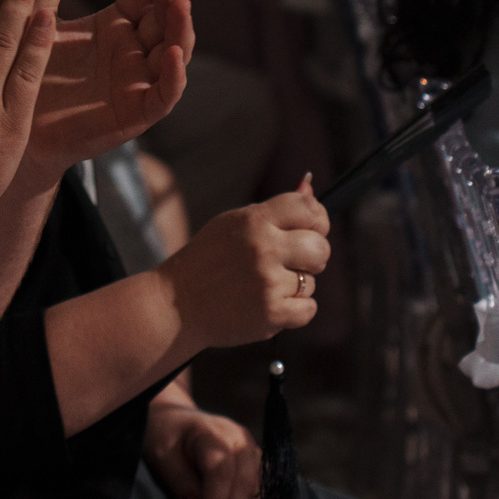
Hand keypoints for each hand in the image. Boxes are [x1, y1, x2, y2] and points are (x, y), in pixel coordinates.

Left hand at [25, 0, 193, 185]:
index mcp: (115, 25)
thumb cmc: (27, 70)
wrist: (13, 122)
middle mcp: (133, 51)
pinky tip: (172, 53)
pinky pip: (164, 94)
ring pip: (174, 52)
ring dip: (180, 29)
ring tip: (179, 4)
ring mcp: (139, 81)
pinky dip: (173, 74)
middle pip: (165, 19)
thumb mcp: (39, 21)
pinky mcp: (138, 113)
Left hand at [145, 402, 261, 498]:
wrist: (175, 418)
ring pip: (257, 489)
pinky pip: (260, 490)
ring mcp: (250, 450)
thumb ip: (180, 481)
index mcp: (213, 432)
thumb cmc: (166, 434)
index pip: (221, 471)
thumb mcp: (162, 455)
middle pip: (244, 482)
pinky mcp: (254, 462)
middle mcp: (239, 439)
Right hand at [156, 180, 329, 351]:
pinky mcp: (271, 313)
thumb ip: (274, 211)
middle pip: (321, 248)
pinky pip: (309, 309)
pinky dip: (294, 310)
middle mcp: (263, 247)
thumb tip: (309, 185)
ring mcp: (267, 282)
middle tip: (292, 262)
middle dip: (314, 257)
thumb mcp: (233, 225)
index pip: (310, 208)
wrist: (177, 303)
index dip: (318, 220)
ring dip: (295, 286)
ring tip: (263, 285)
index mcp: (253, 220)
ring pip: (312, 282)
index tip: (312, 230)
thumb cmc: (209, 260)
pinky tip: (268, 304)